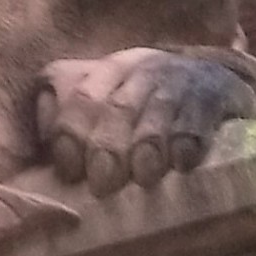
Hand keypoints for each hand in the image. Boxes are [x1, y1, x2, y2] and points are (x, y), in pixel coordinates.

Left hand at [35, 48, 255, 196]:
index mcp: (106, 71)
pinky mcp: (212, 97)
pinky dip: (189, 140)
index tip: (69, 171)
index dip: (71, 132)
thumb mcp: (104, 94)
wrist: (213, 75)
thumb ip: (67, 112)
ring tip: (143, 178)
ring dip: (148, 144)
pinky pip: (199, 117)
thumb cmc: (144, 99)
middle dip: (108, 146)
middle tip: (102, 184)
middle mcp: (139, 71)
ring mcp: (177, 82)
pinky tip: (183, 164)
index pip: (81, 96)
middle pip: (117, 107)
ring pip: (157, 110)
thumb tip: (42, 143)